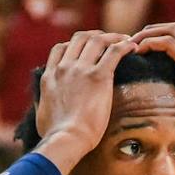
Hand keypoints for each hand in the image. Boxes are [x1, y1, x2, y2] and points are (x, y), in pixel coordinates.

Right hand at [34, 29, 135, 159]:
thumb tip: (42, 104)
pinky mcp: (98, 76)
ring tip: (125, 40)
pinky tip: (133, 47)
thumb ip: (42, 103)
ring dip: (113, 37)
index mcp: (50, 76)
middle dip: (96, 36)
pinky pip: (114, 52)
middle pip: (80, 38)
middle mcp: (64, 68)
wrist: (66, 139)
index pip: (60, 48)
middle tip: (109, 42)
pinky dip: (125, 45)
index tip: (86, 49)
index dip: (74, 44)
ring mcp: (81, 70)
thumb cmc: (55, 135)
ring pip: (97, 40)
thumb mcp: (41, 114)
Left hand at [129, 21, 174, 157]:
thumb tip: (160, 123)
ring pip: (173, 30)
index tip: (138, 51)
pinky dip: (153, 43)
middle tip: (131, 43)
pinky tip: (141, 51)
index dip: (157, 38)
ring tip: (132, 45)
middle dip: (151, 30)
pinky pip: (171, 44)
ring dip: (149, 33)